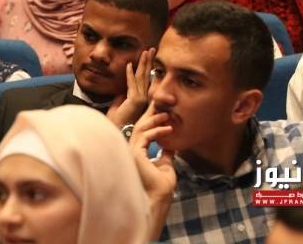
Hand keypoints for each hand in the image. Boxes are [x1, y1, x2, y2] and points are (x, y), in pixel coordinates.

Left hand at [106, 48, 154, 126]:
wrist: (116, 133)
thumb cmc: (116, 122)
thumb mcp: (118, 106)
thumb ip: (121, 96)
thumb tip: (122, 88)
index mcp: (142, 99)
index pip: (146, 80)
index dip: (147, 67)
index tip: (148, 57)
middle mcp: (145, 99)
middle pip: (147, 76)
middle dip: (149, 61)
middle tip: (152, 49)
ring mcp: (141, 100)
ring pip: (142, 78)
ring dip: (142, 63)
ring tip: (144, 52)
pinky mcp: (134, 101)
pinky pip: (131, 84)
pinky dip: (129, 74)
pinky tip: (129, 65)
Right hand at [129, 103, 175, 239]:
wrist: (159, 200)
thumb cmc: (161, 188)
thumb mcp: (166, 165)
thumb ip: (165, 154)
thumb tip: (171, 145)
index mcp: (137, 153)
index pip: (143, 132)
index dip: (152, 120)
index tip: (163, 112)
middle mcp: (131, 151)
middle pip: (139, 126)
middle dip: (150, 114)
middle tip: (161, 103)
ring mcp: (131, 152)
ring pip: (140, 128)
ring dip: (154, 120)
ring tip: (168, 115)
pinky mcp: (135, 154)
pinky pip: (145, 136)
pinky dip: (157, 130)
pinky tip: (168, 129)